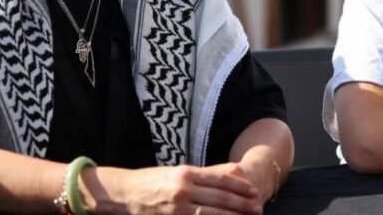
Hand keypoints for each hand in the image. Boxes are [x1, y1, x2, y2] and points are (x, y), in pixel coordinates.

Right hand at [96, 163, 262, 214]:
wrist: (124, 193)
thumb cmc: (156, 180)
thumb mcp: (179, 172)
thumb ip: (204, 176)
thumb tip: (233, 177)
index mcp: (187, 173)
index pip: (221, 180)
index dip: (240, 187)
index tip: (254, 192)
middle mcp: (182, 189)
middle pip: (219, 198)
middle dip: (241, 205)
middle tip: (257, 209)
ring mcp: (175, 208)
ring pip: (210, 214)